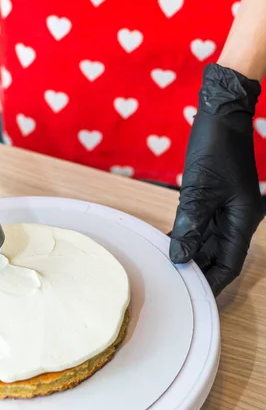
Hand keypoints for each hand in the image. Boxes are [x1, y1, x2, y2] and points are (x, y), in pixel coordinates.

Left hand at [170, 63, 263, 295]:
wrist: (220, 114)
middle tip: (172, 283)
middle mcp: (238, 219)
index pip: (229, 264)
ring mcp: (227, 208)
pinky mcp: (215, 198)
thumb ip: (189, 227)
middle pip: (219, 256)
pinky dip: (187, 235)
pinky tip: (168, 242)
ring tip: (166, 265)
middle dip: (197, 269)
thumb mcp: (199, 191)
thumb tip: (179, 258)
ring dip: (190, 252)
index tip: (191, 295)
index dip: (211, 282)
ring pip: (209, 242)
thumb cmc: (214, 148)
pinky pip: (202, 225)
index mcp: (243, 220)